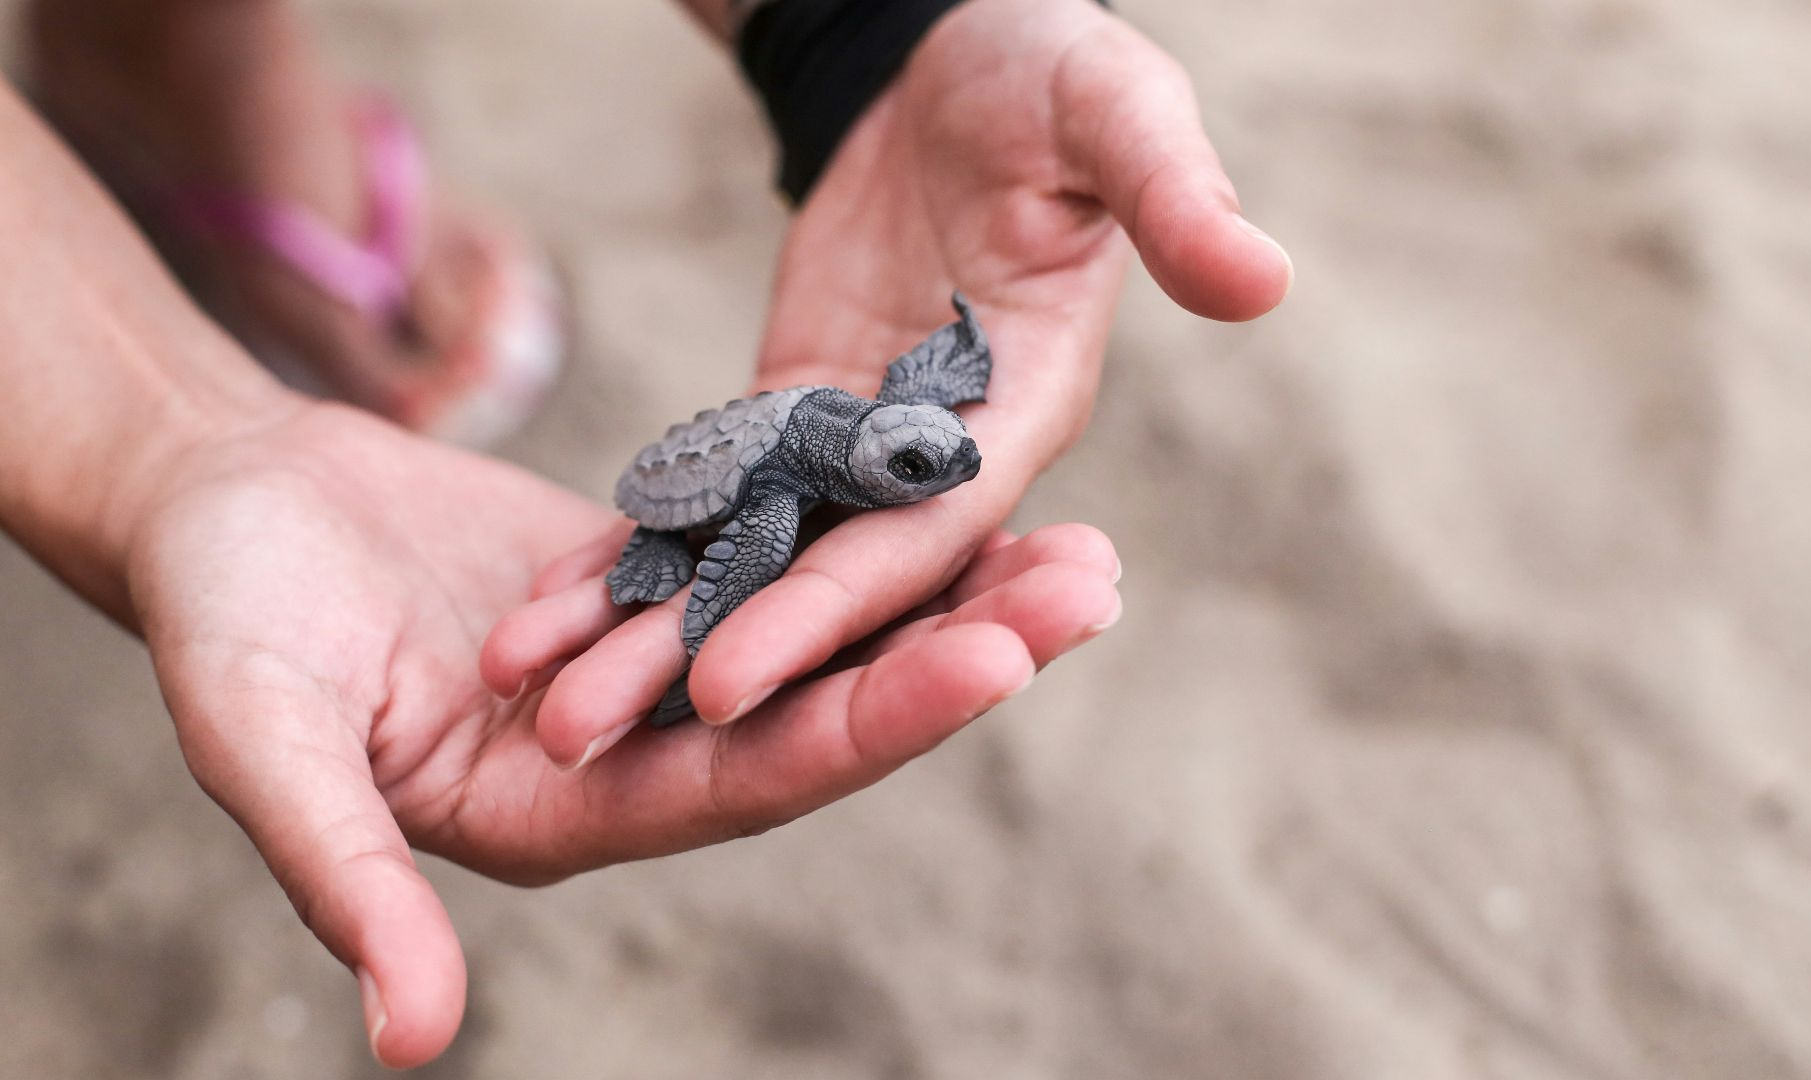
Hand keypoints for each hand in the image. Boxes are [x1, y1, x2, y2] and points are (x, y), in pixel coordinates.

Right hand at [130, 402, 1119, 1066]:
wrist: (219, 505)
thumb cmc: (222, 620)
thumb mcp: (264, 743)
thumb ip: (347, 879)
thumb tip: (409, 1041)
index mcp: (573, 812)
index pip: (754, 776)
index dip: (876, 719)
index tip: (998, 657)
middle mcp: (639, 754)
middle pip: (828, 710)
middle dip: (963, 652)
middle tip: (1093, 585)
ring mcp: (657, 668)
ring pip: (823, 634)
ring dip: (945, 591)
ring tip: (1077, 542)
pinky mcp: (657, 584)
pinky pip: (780, 557)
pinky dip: (864, 528)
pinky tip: (953, 485)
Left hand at [525, 0, 1287, 735]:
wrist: (957, 53)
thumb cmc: (1047, 75)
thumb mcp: (1114, 111)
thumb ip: (1172, 197)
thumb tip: (1264, 280)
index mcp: (1024, 409)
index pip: (925, 533)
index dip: (834, 608)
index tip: (731, 680)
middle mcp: (942, 457)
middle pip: (824, 579)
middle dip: (714, 655)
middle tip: (589, 735)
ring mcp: (862, 445)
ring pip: (755, 556)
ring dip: (654, 627)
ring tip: (541, 696)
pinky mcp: (795, 415)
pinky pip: (714, 498)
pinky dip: (642, 549)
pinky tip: (555, 607)